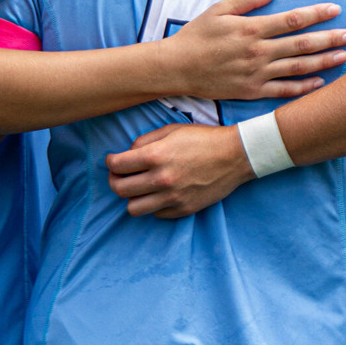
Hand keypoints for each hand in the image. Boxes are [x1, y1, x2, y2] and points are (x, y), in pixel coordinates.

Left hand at [106, 122, 251, 217]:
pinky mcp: (184, 209)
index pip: (116, 166)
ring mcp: (172, 197)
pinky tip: (160, 194)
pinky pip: (156, 214)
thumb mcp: (171, 130)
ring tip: (139, 188)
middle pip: (119, 189)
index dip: (110, 162)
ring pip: (133, 209)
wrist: (236, 155)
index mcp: (155, 156)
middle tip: (120, 175)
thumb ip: (145, 141)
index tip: (112, 161)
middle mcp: (161, 179)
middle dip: (115, 181)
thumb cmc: (203, 138)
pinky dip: (154, 205)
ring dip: (132, 198)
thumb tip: (127, 154)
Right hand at [163, 0, 345, 99]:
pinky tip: (320, 82)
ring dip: (324, 62)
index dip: (316, 14)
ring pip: (298, 68)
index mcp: (251, 29)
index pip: (292, 20)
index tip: (335, 9)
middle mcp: (258, 52)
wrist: (176, 68)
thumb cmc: (196, 35)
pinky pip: (283, 91)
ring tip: (344, 56)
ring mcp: (256, 74)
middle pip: (302, 44)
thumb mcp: (218, 10)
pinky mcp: (252, 91)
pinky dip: (303, 87)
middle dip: (330, 38)